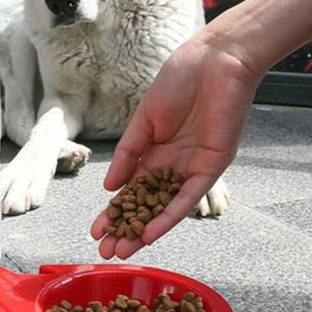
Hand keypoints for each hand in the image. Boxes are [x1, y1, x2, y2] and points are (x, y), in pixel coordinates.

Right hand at [90, 31, 261, 258]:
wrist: (216, 61)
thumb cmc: (180, 80)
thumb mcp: (145, 120)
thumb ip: (128, 153)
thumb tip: (109, 186)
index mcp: (155, 151)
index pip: (131, 189)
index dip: (114, 210)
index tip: (95, 229)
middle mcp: (173, 164)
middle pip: (145, 204)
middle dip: (125, 228)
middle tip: (104, 251)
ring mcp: (192, 167)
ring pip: (164, 207)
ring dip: (144, 230)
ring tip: (122, 251)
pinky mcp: (212, 166)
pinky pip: (188, 197)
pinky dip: (170, 215)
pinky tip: (150, 232)